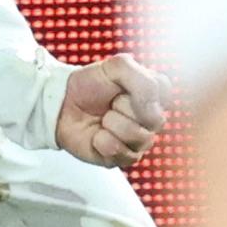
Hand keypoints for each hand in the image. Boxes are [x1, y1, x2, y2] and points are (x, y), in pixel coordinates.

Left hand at [54, 54, 165, 168]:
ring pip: (138, 136)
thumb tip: (153, 112)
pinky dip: (102, 140)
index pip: (163, 91)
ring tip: (103, 118)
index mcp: (154, 94)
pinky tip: (97, 135)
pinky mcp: (124, 158)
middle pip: (153, 118)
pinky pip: (121, 152)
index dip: (140, 88)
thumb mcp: (116, 67)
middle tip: (110, 102)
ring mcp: (140, 141)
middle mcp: (152, 120)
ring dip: (111, 122)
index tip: (121, 84)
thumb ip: (142, 79)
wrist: (63, 103)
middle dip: (122, 105)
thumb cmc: (90, 84)